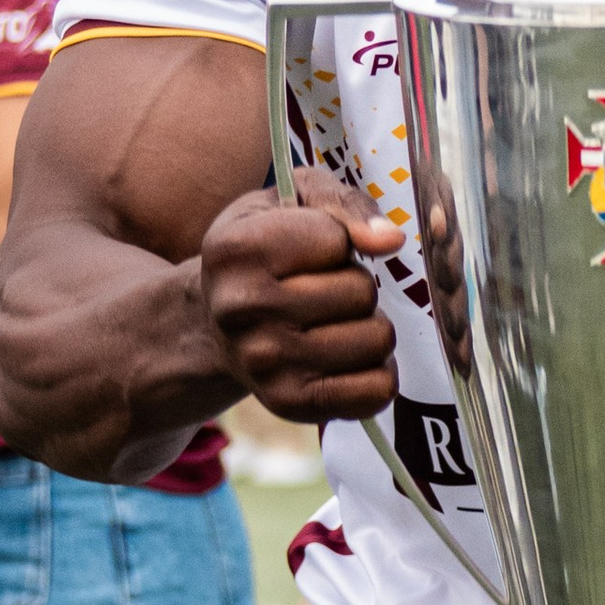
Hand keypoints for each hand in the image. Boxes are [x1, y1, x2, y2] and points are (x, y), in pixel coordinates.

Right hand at [200, 167, 403, 423]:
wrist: (214, 320)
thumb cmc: (266, 248)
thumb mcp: (292, 200)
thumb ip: (344, 205)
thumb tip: (390, 239)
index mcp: (235, 250)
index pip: (337, 240)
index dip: (337, 241)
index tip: (308, 249)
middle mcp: (241, 309)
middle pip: (362, 292)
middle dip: (356, 285)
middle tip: (322, 290)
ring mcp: (263, 363)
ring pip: (377, 339)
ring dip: (368, 327)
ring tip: (332, 322)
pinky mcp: (289, 404)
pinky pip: (377, 389)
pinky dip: (377, 372)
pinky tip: (347, 358)